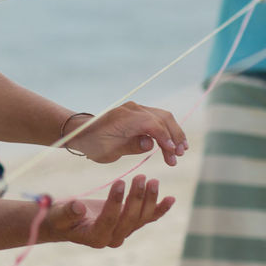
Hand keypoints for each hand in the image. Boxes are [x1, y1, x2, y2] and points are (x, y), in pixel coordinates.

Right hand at [43, 176, 175, 247]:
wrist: (66, 223)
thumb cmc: (59, 217)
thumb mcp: (59, 214)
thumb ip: (68, 211)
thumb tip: (79, 207)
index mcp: (95, 238)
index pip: (109, 220)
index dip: (115, 202)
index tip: (120, 182)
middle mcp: (112, 239)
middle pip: (129, 219)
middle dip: (137, 198)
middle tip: (141, 177)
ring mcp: (123, 233)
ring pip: (141, 218)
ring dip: (150, 199)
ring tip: (153, 180)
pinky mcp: (129, 224)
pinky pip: (148, 218)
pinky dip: (160, 209)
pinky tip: (171, 198)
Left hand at [66, 102, 186, 165]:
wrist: (84, 133)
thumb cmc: (94, 144)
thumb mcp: (108, 151)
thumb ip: (130, 146)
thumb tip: (150, 144)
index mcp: (123, 117)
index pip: (151, 124)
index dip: (164, 138)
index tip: (172, 153)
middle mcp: (133, 109)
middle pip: (162, 118)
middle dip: (174, 136)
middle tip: (179, 156)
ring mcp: (137, 109)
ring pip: (164, 117)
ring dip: (174, 133)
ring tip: (181, 152)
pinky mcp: (140, 114)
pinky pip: (159, 119)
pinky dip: (168, 131)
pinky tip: (174, 144)